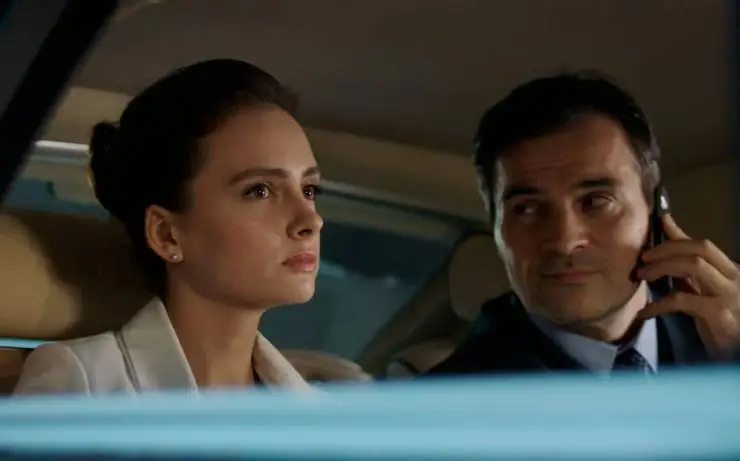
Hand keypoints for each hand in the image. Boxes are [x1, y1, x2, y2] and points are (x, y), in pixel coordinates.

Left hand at [636, 214, 739, 359]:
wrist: (737, 355)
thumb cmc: (721, 324)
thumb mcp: (705, 294)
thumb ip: (688, 273)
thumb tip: (668, 250)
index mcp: (730, 272)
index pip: (703, 246)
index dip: (678, 234)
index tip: (658, 221)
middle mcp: (734, 278)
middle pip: (699, 249)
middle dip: (667, 248)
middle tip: (643, 257)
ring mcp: (729, 294)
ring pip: (693, 266)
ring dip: (662, 267)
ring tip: (641, 275)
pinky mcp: (719, 313)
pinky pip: (681, 300)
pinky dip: (658, 304)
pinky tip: (644, 312)